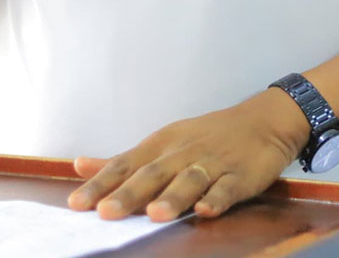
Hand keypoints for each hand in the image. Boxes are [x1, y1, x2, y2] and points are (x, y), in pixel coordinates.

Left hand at [67, 90, 310, 221]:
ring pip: (190, 180)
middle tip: (106, 213)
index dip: (101, 183)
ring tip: (155, 215)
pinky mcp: (240, 176)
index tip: (77, 204)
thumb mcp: (162, 143)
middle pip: (153, 174)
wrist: (261, 121)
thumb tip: (79, 166)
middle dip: (130, 194)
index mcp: (161, 146)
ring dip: (173, 197)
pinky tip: (207, 210)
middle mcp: (183, 153)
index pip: (125, 164)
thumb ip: (123, 160)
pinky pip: (228, 188)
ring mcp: (212, 164)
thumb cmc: (205, 137)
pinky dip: (217, 198)